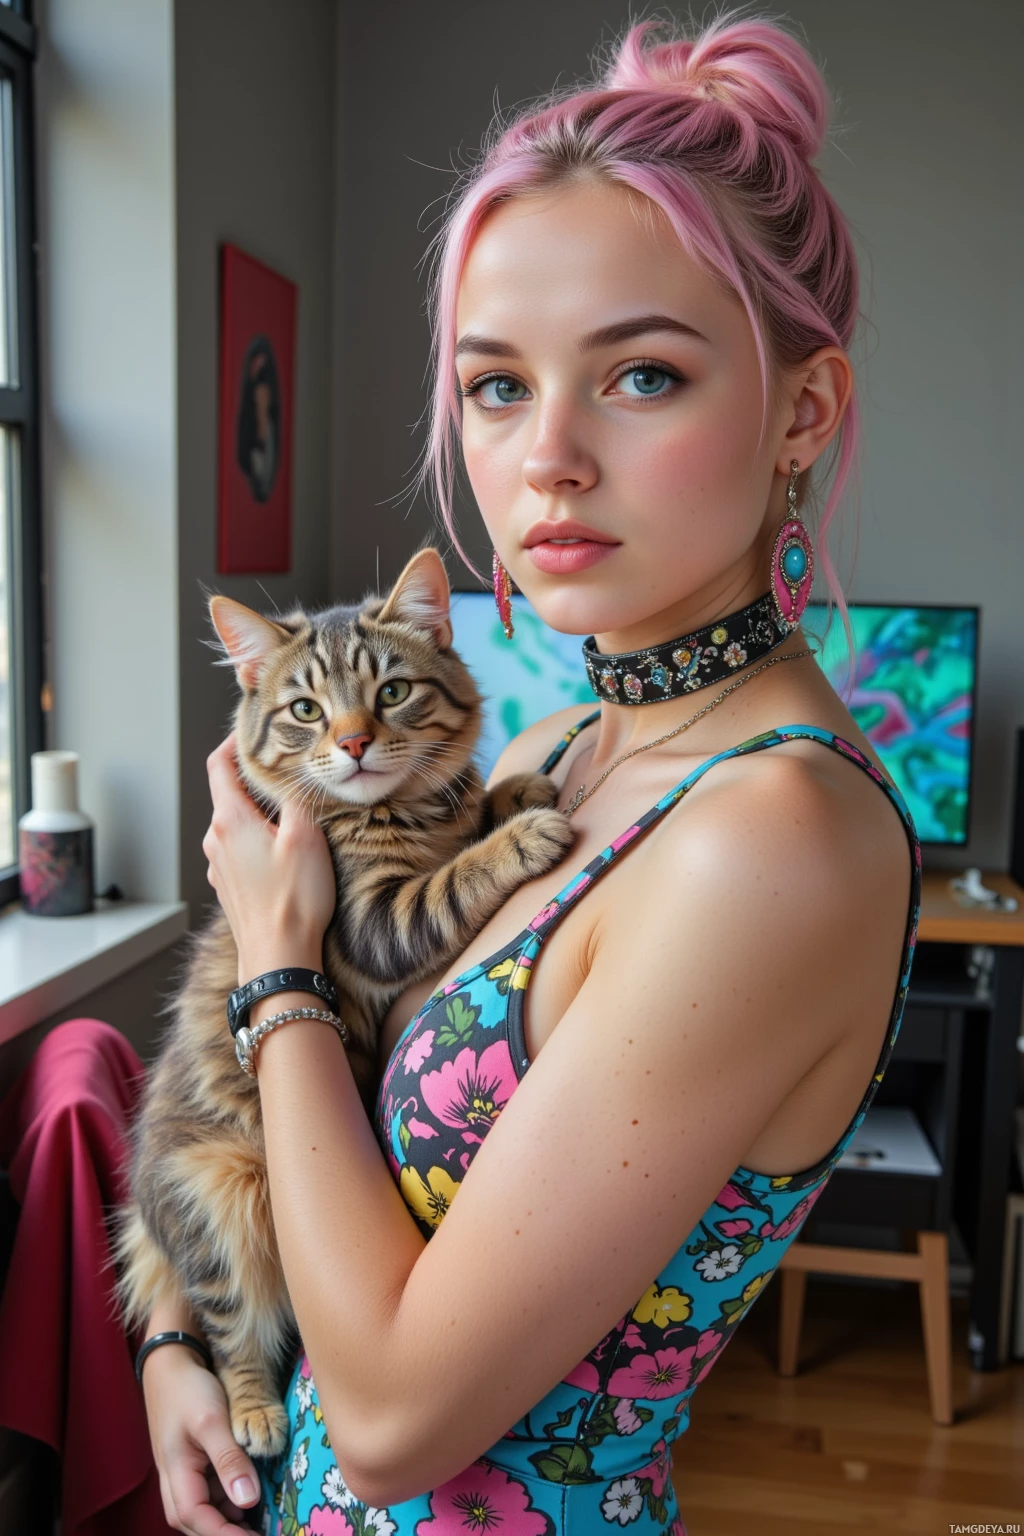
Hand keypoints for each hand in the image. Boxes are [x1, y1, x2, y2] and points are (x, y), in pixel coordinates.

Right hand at [141, 1344, 261, 1534]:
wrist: (171, 1363)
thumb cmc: (188, 1389)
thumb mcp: (211, 1421)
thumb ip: (229, 1460)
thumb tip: (248, 1501)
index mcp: (176, 1474)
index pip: (196, 1520)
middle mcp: (176, 1482)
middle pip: (196, 1524)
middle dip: (226, 1534)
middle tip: (262, 1534)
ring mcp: (183, 1474)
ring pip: (203, 1512)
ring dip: (228, 1521)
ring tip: (261, 1524)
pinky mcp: (193, 1465)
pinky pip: (209, 1495)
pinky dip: (228, 1503)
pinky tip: (250, 1499)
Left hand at [203, 734, 336, 979]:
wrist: (277, 956)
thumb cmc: (293, 898)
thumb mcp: (306, 836)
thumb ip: (298, 797)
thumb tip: (295, 772)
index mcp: (230, 820)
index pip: (219, 766)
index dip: (233, 743)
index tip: (251, 732)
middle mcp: (216, 839)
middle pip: (229, 794)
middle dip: (255, 779)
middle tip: (285, 770)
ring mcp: (219, 865)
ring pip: (236, 823)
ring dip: (259, 813)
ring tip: (291, 811)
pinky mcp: (229, 886)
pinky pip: (240, 850)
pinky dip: (257, 839)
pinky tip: (284, 850)